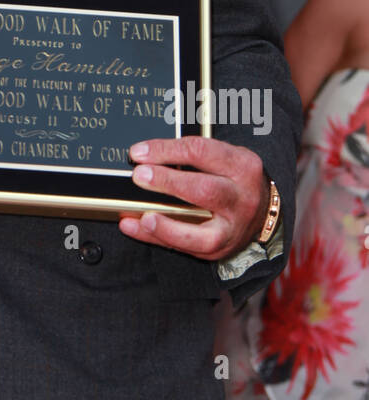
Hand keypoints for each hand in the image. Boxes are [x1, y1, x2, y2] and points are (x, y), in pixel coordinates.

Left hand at [117, 136, 270, 261]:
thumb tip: (147, 154)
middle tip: (139, 176)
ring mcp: (232, 228)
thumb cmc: (235, 179)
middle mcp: (241, 198)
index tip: (139, 152)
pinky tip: (135, 226)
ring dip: (168, 225)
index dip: (167, 150)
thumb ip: (193, 155)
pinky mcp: (220, 249)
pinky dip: (157, 238)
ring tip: (142, 216)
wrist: (263, 212)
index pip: (202, 152)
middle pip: (205, 190)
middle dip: (169, 182)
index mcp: (242, 166)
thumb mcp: (225, 157)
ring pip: (202, 233)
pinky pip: (187, 248)